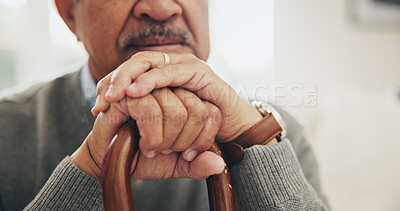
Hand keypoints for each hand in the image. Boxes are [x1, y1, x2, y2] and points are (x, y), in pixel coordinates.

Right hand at [70, 88, 224, 180]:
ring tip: (152, 148)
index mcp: (186, 100)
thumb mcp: (178, 164)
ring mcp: (150, 88)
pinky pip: (152, 111)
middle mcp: (171, 89)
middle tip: (165, 151)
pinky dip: (151, 137)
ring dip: (164, 140)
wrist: (111, 161)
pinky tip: (144, 145)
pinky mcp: (129, 94)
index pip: (212, 113)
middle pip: (196, 110)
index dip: (203, 140)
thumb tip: (219, 166)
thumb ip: (199, 164)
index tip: (188, 156)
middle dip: (181, 141)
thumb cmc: (145, 157)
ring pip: (176, 111)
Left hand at [92, 51, 262, 142]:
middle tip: (102, 99)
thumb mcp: (161, 125)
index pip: (129, 72)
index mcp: (161, 76)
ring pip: (148, 61)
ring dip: (128, 77)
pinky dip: (150, 80)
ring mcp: (184, 65)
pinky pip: (169, 71)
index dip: (109, 84)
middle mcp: (171, 66)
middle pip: (135, 62)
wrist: (231, 130)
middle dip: (115, 79)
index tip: (97, 107)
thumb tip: (105, 113)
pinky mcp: (198, 71)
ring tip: (113, 95)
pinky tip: (135, 92)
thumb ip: (140, 116)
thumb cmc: (196, 129)